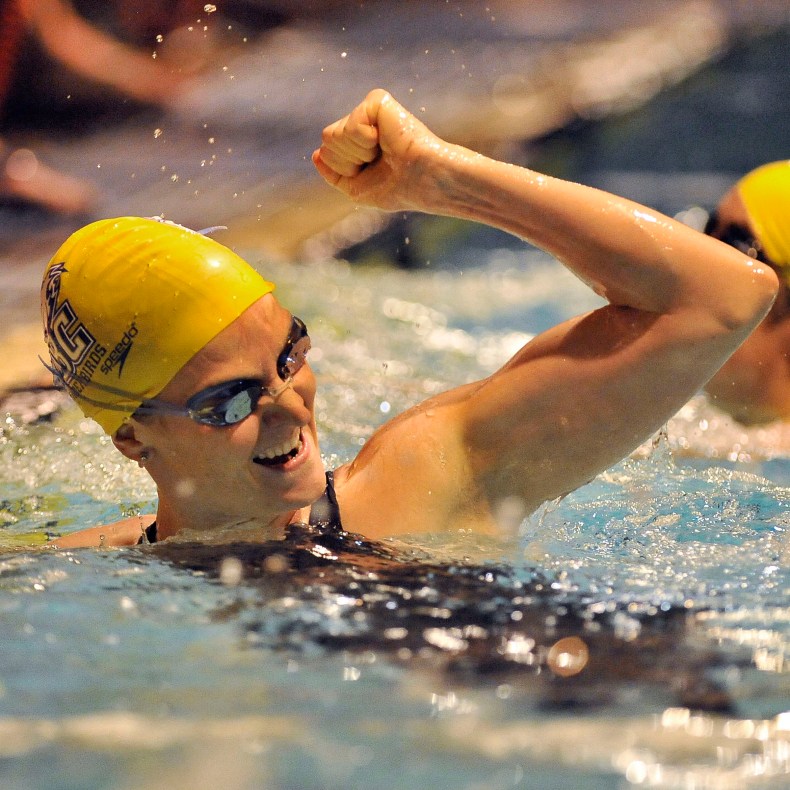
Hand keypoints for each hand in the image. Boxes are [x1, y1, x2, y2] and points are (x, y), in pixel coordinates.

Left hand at [312, 89, 442, 212]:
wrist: (423, 181)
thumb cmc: (397, 188)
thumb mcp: (356, 188)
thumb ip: (333, 173)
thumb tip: (317, 153)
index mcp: (358, 143)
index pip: (326, 153)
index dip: (345, 170)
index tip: (372, 172)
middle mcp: (361, 123)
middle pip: (327, 141)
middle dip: (348, 160)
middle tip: (377, 162)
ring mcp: (368, 111)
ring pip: (333, 135)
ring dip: (356, 153)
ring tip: (382, 151)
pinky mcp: (377, 101)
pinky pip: (351, 126)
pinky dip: (365, 141)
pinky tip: (385, 140)